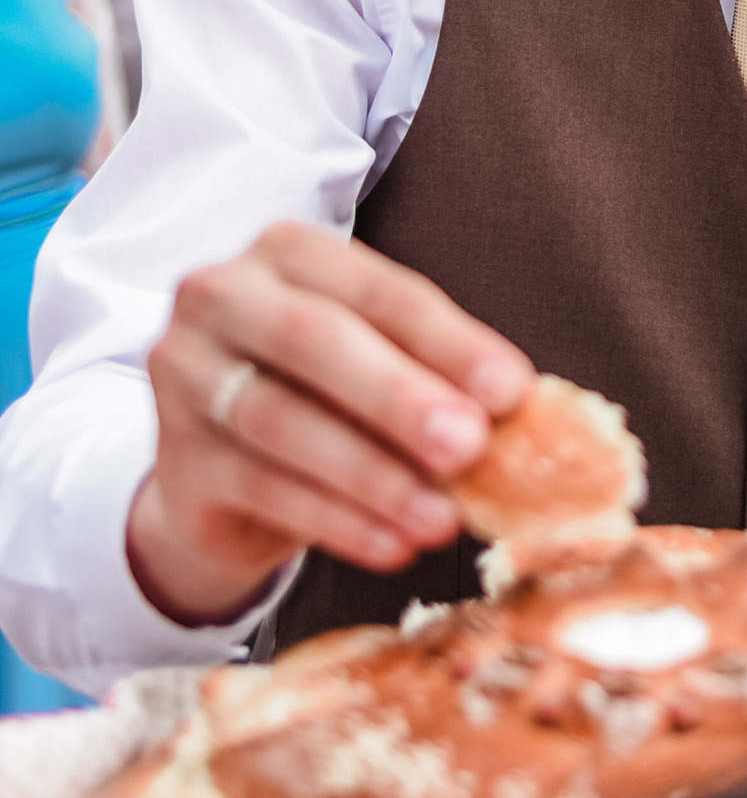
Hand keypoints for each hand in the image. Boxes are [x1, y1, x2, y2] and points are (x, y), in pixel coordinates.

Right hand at [127, 225, 532, 628]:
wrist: (220, 475)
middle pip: (316, 342)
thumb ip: (433, 372)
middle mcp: (221, 298)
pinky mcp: (177, 460)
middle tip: (469, 447)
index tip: (513, 393)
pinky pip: (264, 489)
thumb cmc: (321, 397)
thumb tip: (518, 412)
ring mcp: (184, 376)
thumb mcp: (376, 365)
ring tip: (442, 518)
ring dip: (374, 475)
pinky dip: (337, 521)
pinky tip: (392, 544)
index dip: (449, 343)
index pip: (380, 292)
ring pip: (284, 422)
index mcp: (288, 253)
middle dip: (400, 397)